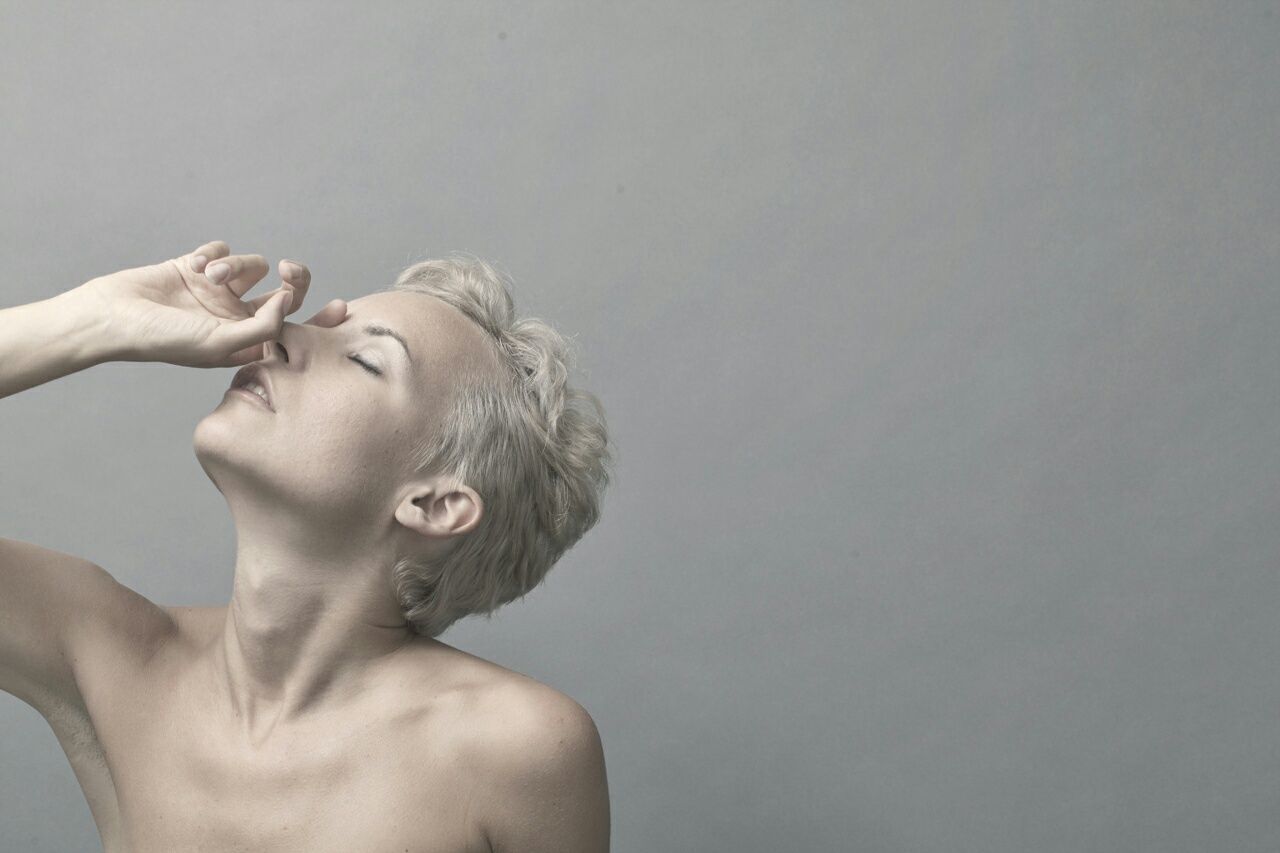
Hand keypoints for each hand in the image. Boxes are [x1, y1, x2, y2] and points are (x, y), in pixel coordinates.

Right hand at [73, 240, 347, 367]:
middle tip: (287, 271)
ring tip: (210, 276)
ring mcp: (219, 291)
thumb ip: (262, 329)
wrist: (113, 317)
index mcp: (247, 342)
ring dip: (236, 265)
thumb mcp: (220, 343)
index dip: (321, 321)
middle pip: (286, 292)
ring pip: (253, 265)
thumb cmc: (165, 340)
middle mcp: (238, 317)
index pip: (296, 330)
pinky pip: (221, 249)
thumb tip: (288, 306)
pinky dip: (212, 253)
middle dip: (294, 278)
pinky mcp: (198, 267)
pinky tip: (193, 267)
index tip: (341, 307)